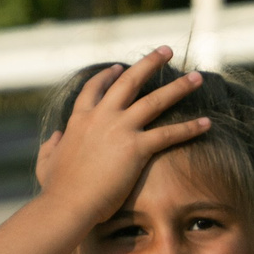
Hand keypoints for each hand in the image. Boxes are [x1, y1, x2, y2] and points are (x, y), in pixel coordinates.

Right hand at [33, 50, 210, 228]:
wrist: (68, 202)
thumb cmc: (57, 189)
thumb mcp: (47, 161)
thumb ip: (52, 146)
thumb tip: (56, 136)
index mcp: (79, 118)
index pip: (95, 88)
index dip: (109, 76)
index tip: (120, 67)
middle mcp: (101, 116)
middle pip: (129, 81)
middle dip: (150, 63)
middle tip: (166, 51)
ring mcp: (119, 129)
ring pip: (155, 101)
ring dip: (178, 87)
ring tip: (197, 77)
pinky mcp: (136, 148)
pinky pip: (169, 134)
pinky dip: (190, 128)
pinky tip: (207, 123)